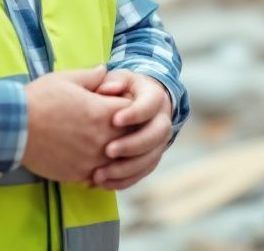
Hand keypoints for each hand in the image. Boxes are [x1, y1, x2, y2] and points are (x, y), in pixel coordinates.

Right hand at [21, 65, 130, 182]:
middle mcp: (102, 138)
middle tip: (117, 124)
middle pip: (132, 137)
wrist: (13, 128)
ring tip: (105, 144)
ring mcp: (91, 159)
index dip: (131, 106)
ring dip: (117, 152)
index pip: (135, 111)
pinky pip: (101, 176)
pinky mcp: (79, 174)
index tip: (121, 103)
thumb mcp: (66, 79)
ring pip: (119, 160)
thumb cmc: (38, 99)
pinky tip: (91, 160)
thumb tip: (105, 70)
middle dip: (128, 130)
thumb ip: (91, 76)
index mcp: (102, 112)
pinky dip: (100, 169)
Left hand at [91, 70, 173, 190]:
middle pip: (156, 135)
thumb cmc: (121, 88)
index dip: (135, 113)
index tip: (114, 120)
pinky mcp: (151, 158)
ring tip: (100, 174)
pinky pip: (142, 172)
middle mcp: (162, 120)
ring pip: (150, 159)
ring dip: (126, 169)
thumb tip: (107, 88)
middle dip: (133, 145)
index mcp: (154, 97)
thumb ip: (111, 81)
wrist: (135, 102)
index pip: (150, 105)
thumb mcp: (117, 79)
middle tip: (108, 151)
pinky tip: (104, 184)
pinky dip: (124, 181)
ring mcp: (159, 142)